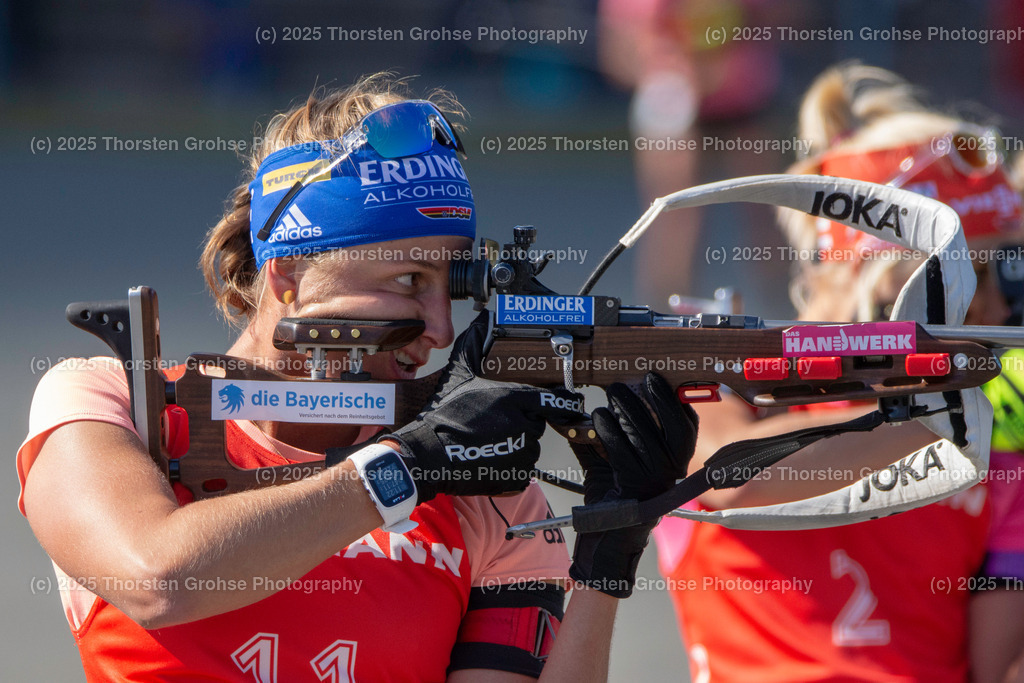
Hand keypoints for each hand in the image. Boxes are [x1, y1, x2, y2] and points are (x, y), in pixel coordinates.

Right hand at [384, 311, 583, 500]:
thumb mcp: (458, 373)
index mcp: (515, 399)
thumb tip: (482, 320)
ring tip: (490, 440)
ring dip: (518, 443)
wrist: (429, 455)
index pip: (555, 401)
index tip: (568, 402)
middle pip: (538, 422)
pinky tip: (491, 456)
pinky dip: (511, 464)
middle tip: (497, 422)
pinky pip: (523, 468)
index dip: (562, 401)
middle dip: (523, 420)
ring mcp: (522, 453)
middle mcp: (524, 426)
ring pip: (531, 446)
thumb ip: (474, 344)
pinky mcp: (517, 475)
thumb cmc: (444, 414)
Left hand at [569, 372, 697, 597]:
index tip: (655, 380)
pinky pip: (622, 455)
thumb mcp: (615, 460)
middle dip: (648, 400)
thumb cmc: (613, 495)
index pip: (686, 428)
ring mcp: (654, 483)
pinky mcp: (633, 491)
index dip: (673, 401)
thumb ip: (608, 433)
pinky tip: (598, 419)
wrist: (606, 538)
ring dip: (626, 412)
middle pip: (669, 430)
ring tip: (611, 395)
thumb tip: (592, 403)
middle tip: (624, 384)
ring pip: (644, 439)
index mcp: (675, 463)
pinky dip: (609, 433)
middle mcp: (670, 473)